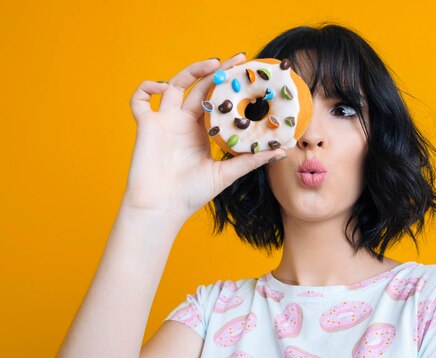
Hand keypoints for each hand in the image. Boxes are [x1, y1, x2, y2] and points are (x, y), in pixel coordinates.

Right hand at [123, 52, 287, 222]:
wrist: (162, 207)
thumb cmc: (192, 194)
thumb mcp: (227, 173)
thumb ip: (251, 160)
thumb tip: (283, 151)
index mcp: (202, 132)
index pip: (217, 102)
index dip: (230, 87)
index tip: (248, 74)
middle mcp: (183, 123)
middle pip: (200, 87)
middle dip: (218, 71)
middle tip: (239, 59)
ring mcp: (164, 121)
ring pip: (174, 85)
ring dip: (191, 70)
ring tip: (213, 64)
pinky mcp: (146, 125)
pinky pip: (139, 99)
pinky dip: (147, 87)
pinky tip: (163, 87)